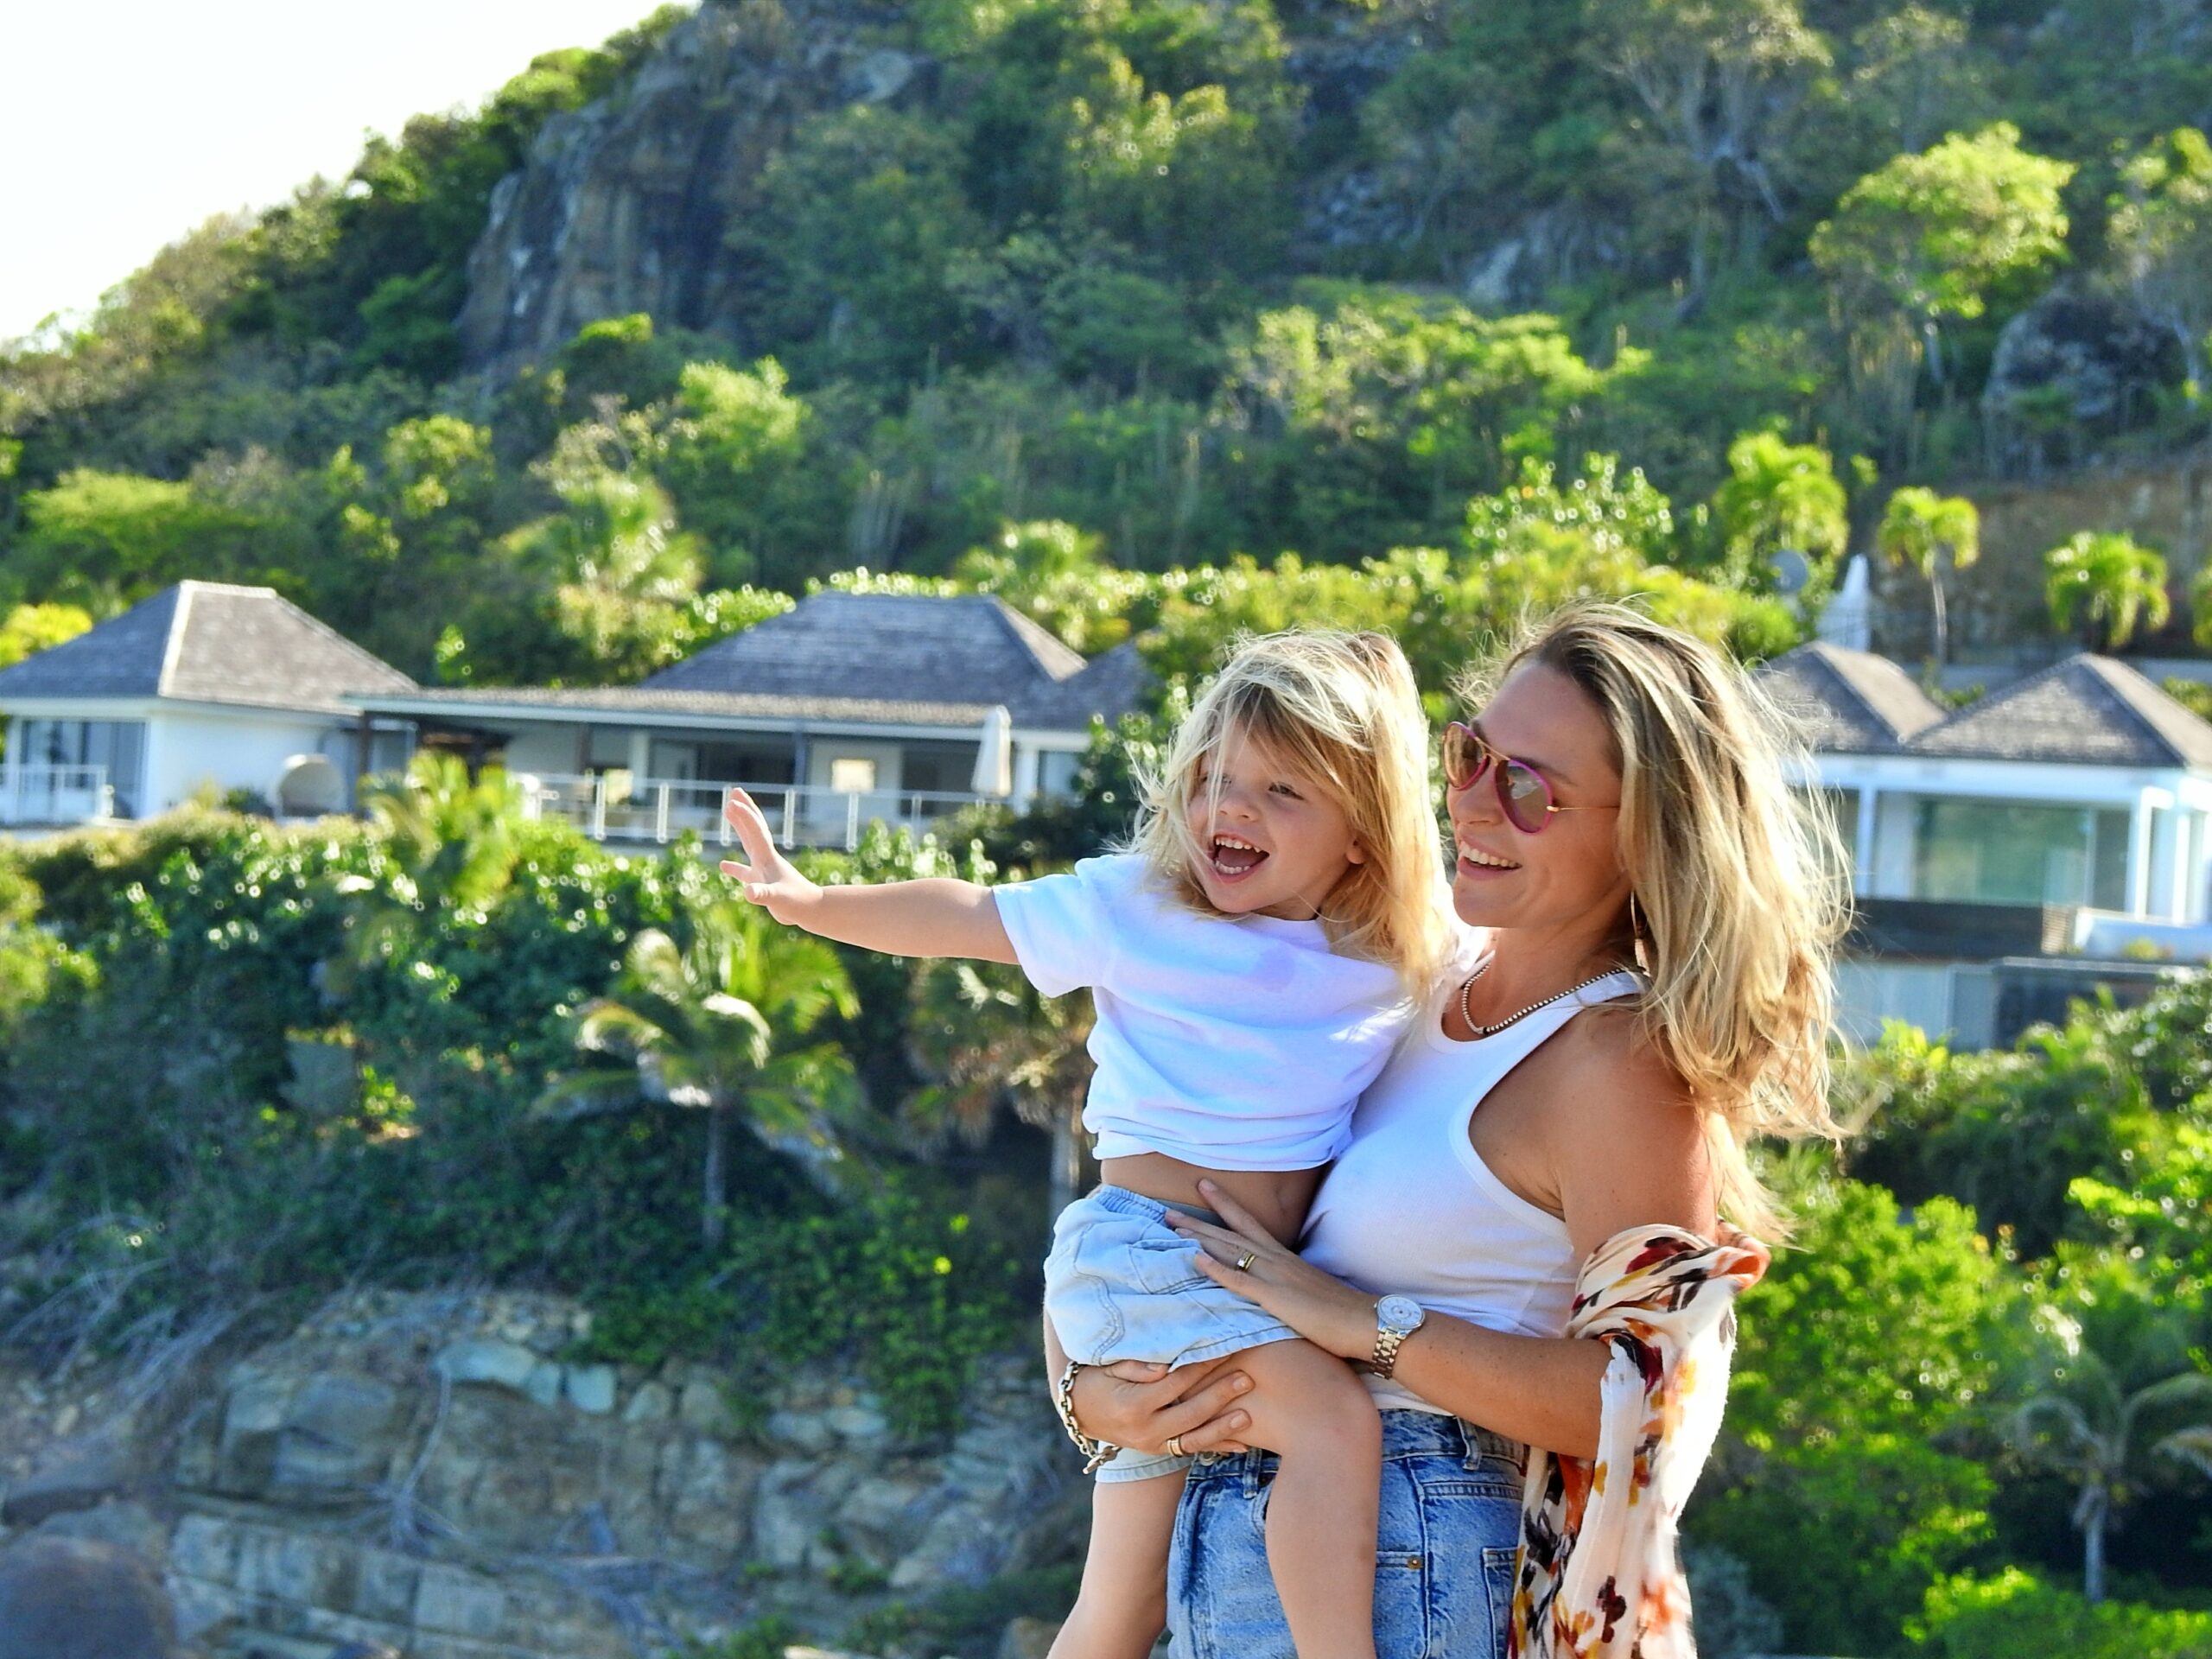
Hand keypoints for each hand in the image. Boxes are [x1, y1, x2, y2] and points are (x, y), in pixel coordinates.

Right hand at [720, 788, 821, 922]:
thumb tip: (749, 892)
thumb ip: (763, 894)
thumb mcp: (777, 899)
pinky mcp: (762, 884)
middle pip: (753, 828)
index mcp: (768, 858)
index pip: (755, 831)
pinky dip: (734, 868)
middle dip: (744, 810)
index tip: (731, 802)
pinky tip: (722, 866)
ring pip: (748, 842)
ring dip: (739, 827)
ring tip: (728, 812)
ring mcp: (763, 870)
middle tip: (734, 791)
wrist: (812, 911)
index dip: (744, 816)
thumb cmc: (797, 903)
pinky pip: (744, 872)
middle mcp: (765, 859)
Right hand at [1069, 1357, 1253, 1457]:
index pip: (1176, 1383)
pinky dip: (1217, 1448)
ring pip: (1195, 1439)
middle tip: (1246, 1378)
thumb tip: (1166, 1367)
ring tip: (1248, 1415)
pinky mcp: (1160, 1451)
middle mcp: (1146, 1430)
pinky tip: (1241, 1446)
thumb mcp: (1110, 1367)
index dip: (1201, 1366)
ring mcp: (1153, 1444)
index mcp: (1134, 1405)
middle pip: (1191, 1412)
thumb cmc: (1097, 1380)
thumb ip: (1137, 1367)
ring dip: (1223, 1427)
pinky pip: (1192, 1450)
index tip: (1223, 1349)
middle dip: (1220, 1394)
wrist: (1080, 1413)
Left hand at [1170, 1179, 1381, 1363]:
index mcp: (1285, 1258)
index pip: (1248, 1225)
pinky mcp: (1275, 1297)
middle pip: (1230, 1234)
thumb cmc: (1342, 1312)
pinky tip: (1194, 1260)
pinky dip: (1215, 1269)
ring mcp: (1275, 1276)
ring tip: (1171, 1228)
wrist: (1365, 1321)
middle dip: (1198, 1222)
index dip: (1224, 1207)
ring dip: (1198, 1238)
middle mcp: (1276, 1260)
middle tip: (1167, 1211)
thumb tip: (1277, 1289)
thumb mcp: (1309, 1291)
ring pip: (1229, 1250)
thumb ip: (1289, 1286)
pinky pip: (1239, 1280)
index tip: (1204, 1188)